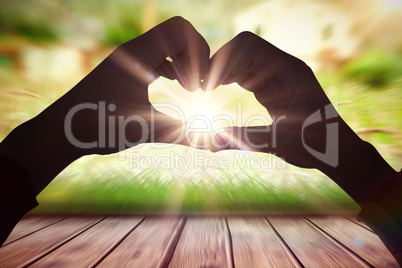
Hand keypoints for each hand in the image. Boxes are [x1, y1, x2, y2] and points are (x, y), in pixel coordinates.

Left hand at [0, 17, 209, 191]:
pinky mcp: (126, 69)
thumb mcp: (145, 130)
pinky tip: (175, 87)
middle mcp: (133, 50)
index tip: (199, 83)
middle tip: (197, 87)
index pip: (181, 29)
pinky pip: (157, 56)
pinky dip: (171, 67)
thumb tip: (216, 147)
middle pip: (177, 33)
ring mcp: (128, 58)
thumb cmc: (98, 128)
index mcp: (138, 55)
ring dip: (183, 62)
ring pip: (167, 44)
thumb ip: (184, 135)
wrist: (61, 131)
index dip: (199, 52)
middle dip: (195, 56)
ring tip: (189, 89)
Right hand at [206, 32, 395, 202]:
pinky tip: (220, 90)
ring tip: (207, 90)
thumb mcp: (278, 143)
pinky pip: (248, 72)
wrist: (337, 149)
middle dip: (219, 64)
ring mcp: (279, 75)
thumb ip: (243, 139)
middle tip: (203, 87)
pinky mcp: (274, 85)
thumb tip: (208, 144)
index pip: (248, 47)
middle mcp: (284, 67)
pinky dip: (231, 78)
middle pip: (243, 48)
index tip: (208, 84)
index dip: (223, 60)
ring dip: (224, 70)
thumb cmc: (316, 146)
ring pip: (243, 58)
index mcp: (289, 72)